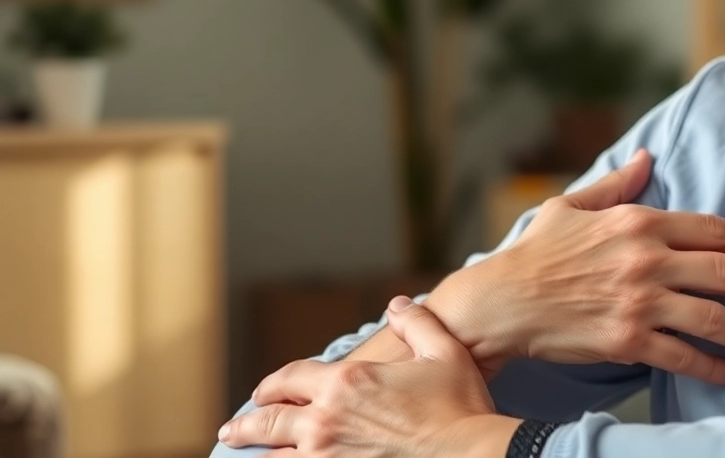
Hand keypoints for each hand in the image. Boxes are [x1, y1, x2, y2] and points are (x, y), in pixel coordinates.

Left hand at [219, 296, 519, 457]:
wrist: (470, 452)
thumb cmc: (460, 404)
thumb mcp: (443, 352)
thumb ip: (417, 323)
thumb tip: (399, 304)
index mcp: (346, 382)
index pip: (291, 379)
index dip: (273, 384)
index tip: (263, 391)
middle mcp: (327, 420)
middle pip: (269, 422)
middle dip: (247, 424)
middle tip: (231, 428)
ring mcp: (329, 457)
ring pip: (276, 457)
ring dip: (258, 453)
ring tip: (245, 454)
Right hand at [441, 149, 724, 384]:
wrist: (500, 302)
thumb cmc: (535, 253)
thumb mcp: (572, 205)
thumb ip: (617, 184)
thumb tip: (646, 157)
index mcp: (639, 222)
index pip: (714, 230)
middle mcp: (645, 259)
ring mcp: (638, 302)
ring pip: (713, 318)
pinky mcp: (626, 340)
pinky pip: (683, 356)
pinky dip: (712, 366)